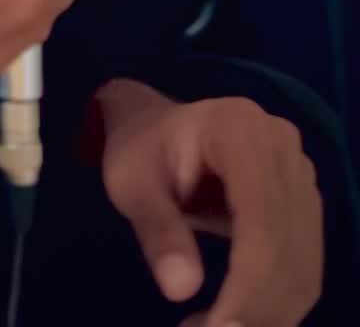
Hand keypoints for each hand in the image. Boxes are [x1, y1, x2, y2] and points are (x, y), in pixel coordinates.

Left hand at [94, 79, 323, 326]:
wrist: (158, 130)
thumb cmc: (141, 151)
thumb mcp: (132, 184)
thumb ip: (157, 231)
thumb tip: (181, 288)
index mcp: (239, 129)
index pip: (260, 220)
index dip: (249, 284)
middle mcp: (282, 146)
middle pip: (289, 248)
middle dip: (257, 310)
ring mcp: (299, 173)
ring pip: (304, 266)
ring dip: (269, 315)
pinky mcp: (304, 202)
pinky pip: (302, 266)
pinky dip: (274, 305)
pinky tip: (234, 320)